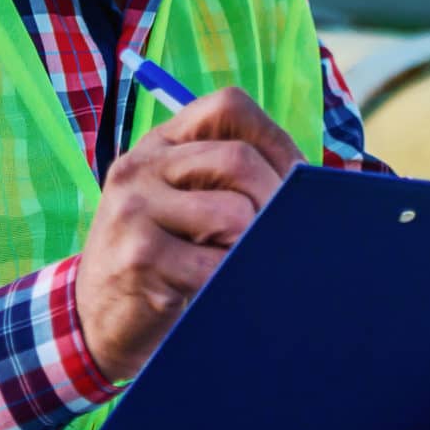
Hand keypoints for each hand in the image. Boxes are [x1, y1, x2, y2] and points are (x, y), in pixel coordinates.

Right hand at [75, 87, 305, 381]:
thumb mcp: (185, 206)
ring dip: (252, 247)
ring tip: (238, 265)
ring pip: (233, 214)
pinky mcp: (138, 257)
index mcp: (160, 145)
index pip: (228, 108)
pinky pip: (215, 264)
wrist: (93, 320)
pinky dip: (233, 281)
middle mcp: (141, 167)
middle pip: (238, 160)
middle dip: (275, 202)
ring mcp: (133, 209)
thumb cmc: (162, 259)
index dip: (275, 141)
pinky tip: (220, 290)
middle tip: (282, 235)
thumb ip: (234, 183)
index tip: (297, 181)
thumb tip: (336, 181)